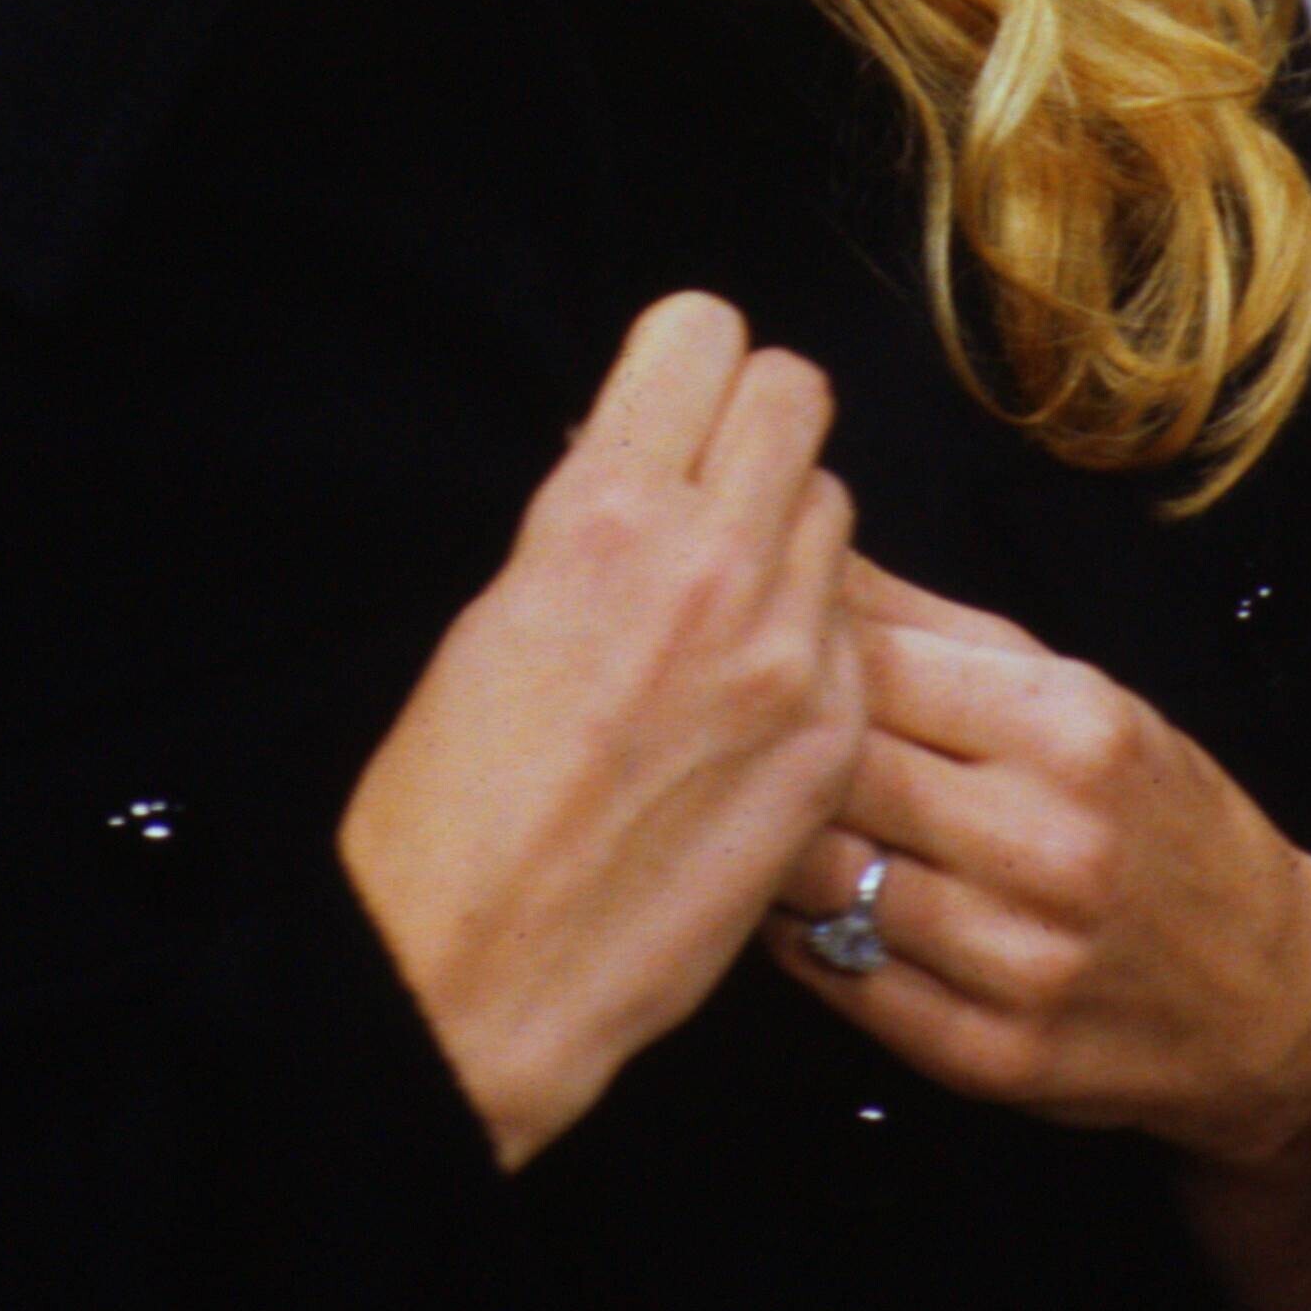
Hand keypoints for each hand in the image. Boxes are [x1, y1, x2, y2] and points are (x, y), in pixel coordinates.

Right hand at [339, 293, 863, 1170]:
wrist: (482, 975)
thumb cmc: (455, 797)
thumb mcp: (500, 603)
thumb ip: (598, 511)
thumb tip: (650, 453)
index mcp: (608, 513)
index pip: (705, 334)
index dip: (684, 368)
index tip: (666, 409)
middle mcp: (714, 565)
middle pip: (796, 396)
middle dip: (750, 427)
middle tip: (709, 489)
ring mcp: (791, 658)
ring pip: (836, 507)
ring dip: (788, 533)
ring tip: (722, 605)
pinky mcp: (831, 742)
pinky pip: (855, 631)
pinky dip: (813, 642)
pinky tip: (747, 703)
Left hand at [769, 558, 1310, 1175]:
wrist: (1267, 995)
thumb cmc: (1156, 814)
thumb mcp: (1078, 693)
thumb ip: (932, 626)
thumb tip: (805, 548)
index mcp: (1071, 730)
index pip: (874, 666)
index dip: (797, 646)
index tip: (752, 639)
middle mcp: (1050, 845)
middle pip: (838, 769)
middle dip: (771, 740)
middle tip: (725, 725)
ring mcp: (1019, 962)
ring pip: (822, 878)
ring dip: (769, 838)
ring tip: (748, 809)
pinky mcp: (987, 1057)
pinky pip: (840, 976)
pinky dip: (792, 931)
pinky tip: (788, 897)